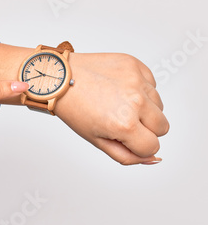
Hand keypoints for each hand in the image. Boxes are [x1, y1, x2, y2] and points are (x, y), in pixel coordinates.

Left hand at [54, 53, 169, 164]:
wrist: (61, 79)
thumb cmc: (74, 109)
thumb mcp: (96, 140)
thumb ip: (126, 155)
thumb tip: (153, 158)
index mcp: (124, 125)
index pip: (152, 146)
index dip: (138, 147)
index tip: (124, 138)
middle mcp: (135, 102)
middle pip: (162, 127)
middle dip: (146, 129)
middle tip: (121, 121)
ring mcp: (137, 81)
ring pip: (159, 106)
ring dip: (144, 109)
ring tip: (117, 104)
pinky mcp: (135, 65)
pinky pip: (152, 84)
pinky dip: (140, 90)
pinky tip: (118, 89)